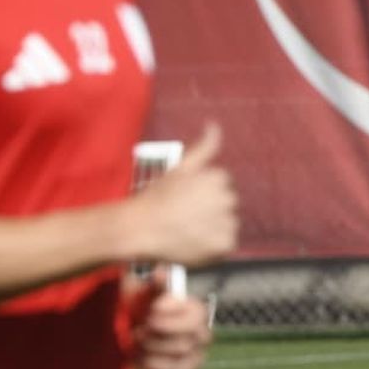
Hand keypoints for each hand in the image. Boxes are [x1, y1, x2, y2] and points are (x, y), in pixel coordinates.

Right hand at [130, 123, 237, 268]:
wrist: (139, 229)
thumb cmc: (156, 197)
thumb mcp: (180, 168)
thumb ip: (204, 147)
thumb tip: (214, 123)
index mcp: (218, 178)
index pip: (222, 185)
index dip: (202, 193)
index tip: (184, 199)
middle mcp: (227, 199)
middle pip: (227, 204)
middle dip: (211, 209)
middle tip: (185, 216)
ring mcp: (226, 222)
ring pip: (228, 223)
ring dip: (214, 227)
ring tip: (188, 230)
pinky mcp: (224, 243)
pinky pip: (227, 243)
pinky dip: (214, 245)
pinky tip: (194, 242)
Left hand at [131, 287, 211, 368]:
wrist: (129, 325)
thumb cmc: (138, 306)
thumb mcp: (142, 293)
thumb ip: (153, 286)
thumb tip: (161, 274)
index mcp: (197, 313)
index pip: (195, 321)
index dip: (167, 321)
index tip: (147, 317)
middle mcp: (202, 337)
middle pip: (184, 346)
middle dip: (154, 341)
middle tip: (135, 334)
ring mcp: (195, 360)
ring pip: (181, 367)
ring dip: (152, 360)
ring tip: (135, 351)